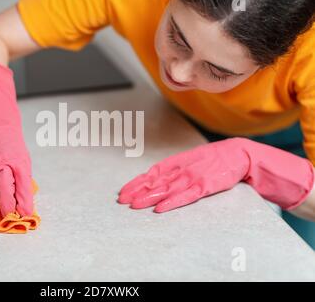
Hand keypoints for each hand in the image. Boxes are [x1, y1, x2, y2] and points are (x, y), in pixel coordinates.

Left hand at [118, 137, 313, 212]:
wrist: (238, 153)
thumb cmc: (211, 159)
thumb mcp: (189, 160)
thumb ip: (173, 170)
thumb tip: (154, 180)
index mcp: (176, 162)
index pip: (151, 173)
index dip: (136, 183)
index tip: (123, 192)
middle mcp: (181, 169)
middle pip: (155, 182)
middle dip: (137, 191)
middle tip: (123, 201)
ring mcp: (193, 177)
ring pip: (167, 189)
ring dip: (150, 197)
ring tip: (135, 205)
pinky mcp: (206, 185)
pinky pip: (186, 196)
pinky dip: (173, 202)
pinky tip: (161, 208)